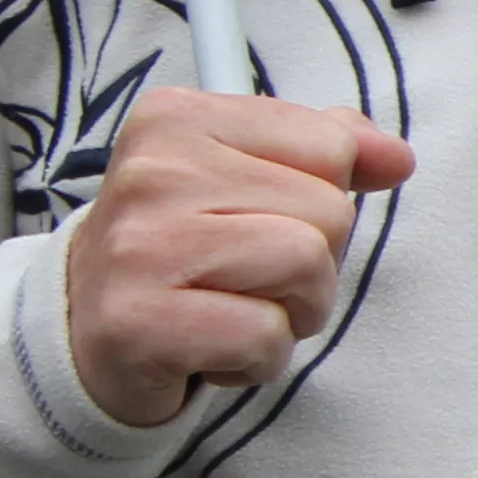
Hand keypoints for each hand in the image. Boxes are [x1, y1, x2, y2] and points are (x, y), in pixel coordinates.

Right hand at [61, 87, 417, 429]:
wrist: (83, 333)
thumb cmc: (179, 251)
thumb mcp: (246, 177)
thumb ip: (324, 149)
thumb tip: (395, 157)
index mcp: (178, 119)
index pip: (332, 145)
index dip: (322, 198)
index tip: (264, 219)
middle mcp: (153, 171)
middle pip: (328, 211)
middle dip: (311, 262)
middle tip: (243, 277)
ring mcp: (141, 246)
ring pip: (307, 267)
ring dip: (291, 311)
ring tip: (231, 309)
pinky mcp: (139, 321)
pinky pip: (266, 336)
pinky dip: (258, 358)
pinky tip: (212, 348)